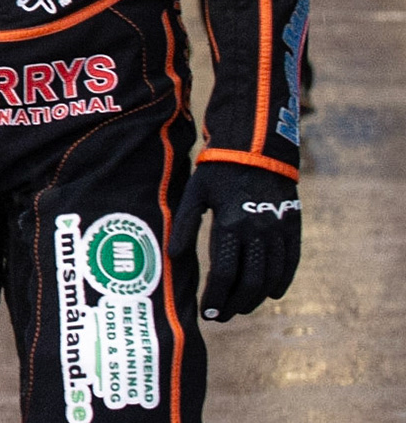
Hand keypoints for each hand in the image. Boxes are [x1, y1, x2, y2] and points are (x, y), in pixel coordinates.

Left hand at [168, 163, 300, 321]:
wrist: (256, 149)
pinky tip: (270, 294)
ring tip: (241, 308)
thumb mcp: (195, 193)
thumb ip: (185, 224)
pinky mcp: (292, 228)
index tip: (207, 312)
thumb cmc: (218, 171)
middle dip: (235, 304)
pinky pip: (290, 262)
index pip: (224, 273)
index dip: (216, 297)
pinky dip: (282, 281)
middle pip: (250, 281)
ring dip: (256, 298)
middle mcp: (258, 231)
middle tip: (223, 316)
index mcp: (230, 224)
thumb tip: (172, 256)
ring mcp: (278, 231)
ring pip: (271, 277)